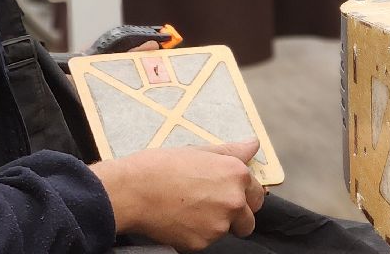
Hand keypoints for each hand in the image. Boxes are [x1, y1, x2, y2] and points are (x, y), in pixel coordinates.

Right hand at [91, 139, 265, 248]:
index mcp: (235, 174)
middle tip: (210, 205)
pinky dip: (196, 234)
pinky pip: (206, 241)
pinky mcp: (202, 244)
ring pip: (226, 231)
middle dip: (236, 215)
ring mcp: (218, 225)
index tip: (229, 192)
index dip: (243, 193)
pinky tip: (179, 219)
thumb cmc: (160, 165)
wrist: (132, 190)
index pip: (257, 192)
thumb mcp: (198, 151)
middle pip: (248, 219)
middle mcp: (233, 200)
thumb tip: (253, 145)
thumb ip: (230, 151)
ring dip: (214, 224)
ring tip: (189, 208)